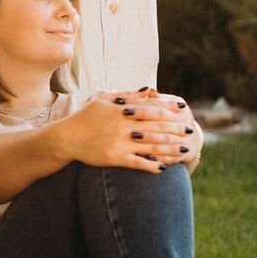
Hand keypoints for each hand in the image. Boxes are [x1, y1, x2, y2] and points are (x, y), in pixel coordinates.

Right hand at [53, 90, 196, 172]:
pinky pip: (137, 163)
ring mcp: (119, 143)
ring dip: (169, 148)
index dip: (169, 110)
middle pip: (156, 127)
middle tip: (190, 130)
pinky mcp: (114, 158)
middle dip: (175, 129)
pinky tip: (164, 167)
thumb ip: (128, 95)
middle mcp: (123, 126)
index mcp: (122, 110)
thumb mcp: (104, 99)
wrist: (66, 138)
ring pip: (151, 146)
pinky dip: (151, 165)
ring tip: (184, 150)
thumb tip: (149, 90)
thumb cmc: (85, 117)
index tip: (184, 110)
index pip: (152, 108)